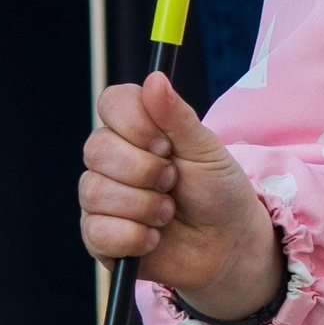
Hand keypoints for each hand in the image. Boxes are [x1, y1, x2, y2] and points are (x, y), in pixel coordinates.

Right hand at [81, 69, 283, 317]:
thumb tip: (154, 77)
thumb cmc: (218, 193)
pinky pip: (97, 231)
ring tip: (168, 214)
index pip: (110, 102)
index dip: (134, 122)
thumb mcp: (206, 150)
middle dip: (144, 170)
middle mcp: (111, 160)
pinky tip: (154, 239)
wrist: (228, 247)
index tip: (165, 144)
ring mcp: (101, 198)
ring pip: (95, 191)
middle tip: (173, 183)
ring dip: (144, 206)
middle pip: (96, 148)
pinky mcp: (100, 237)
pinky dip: (133, 236)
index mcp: (136, 129)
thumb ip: (177, 117)